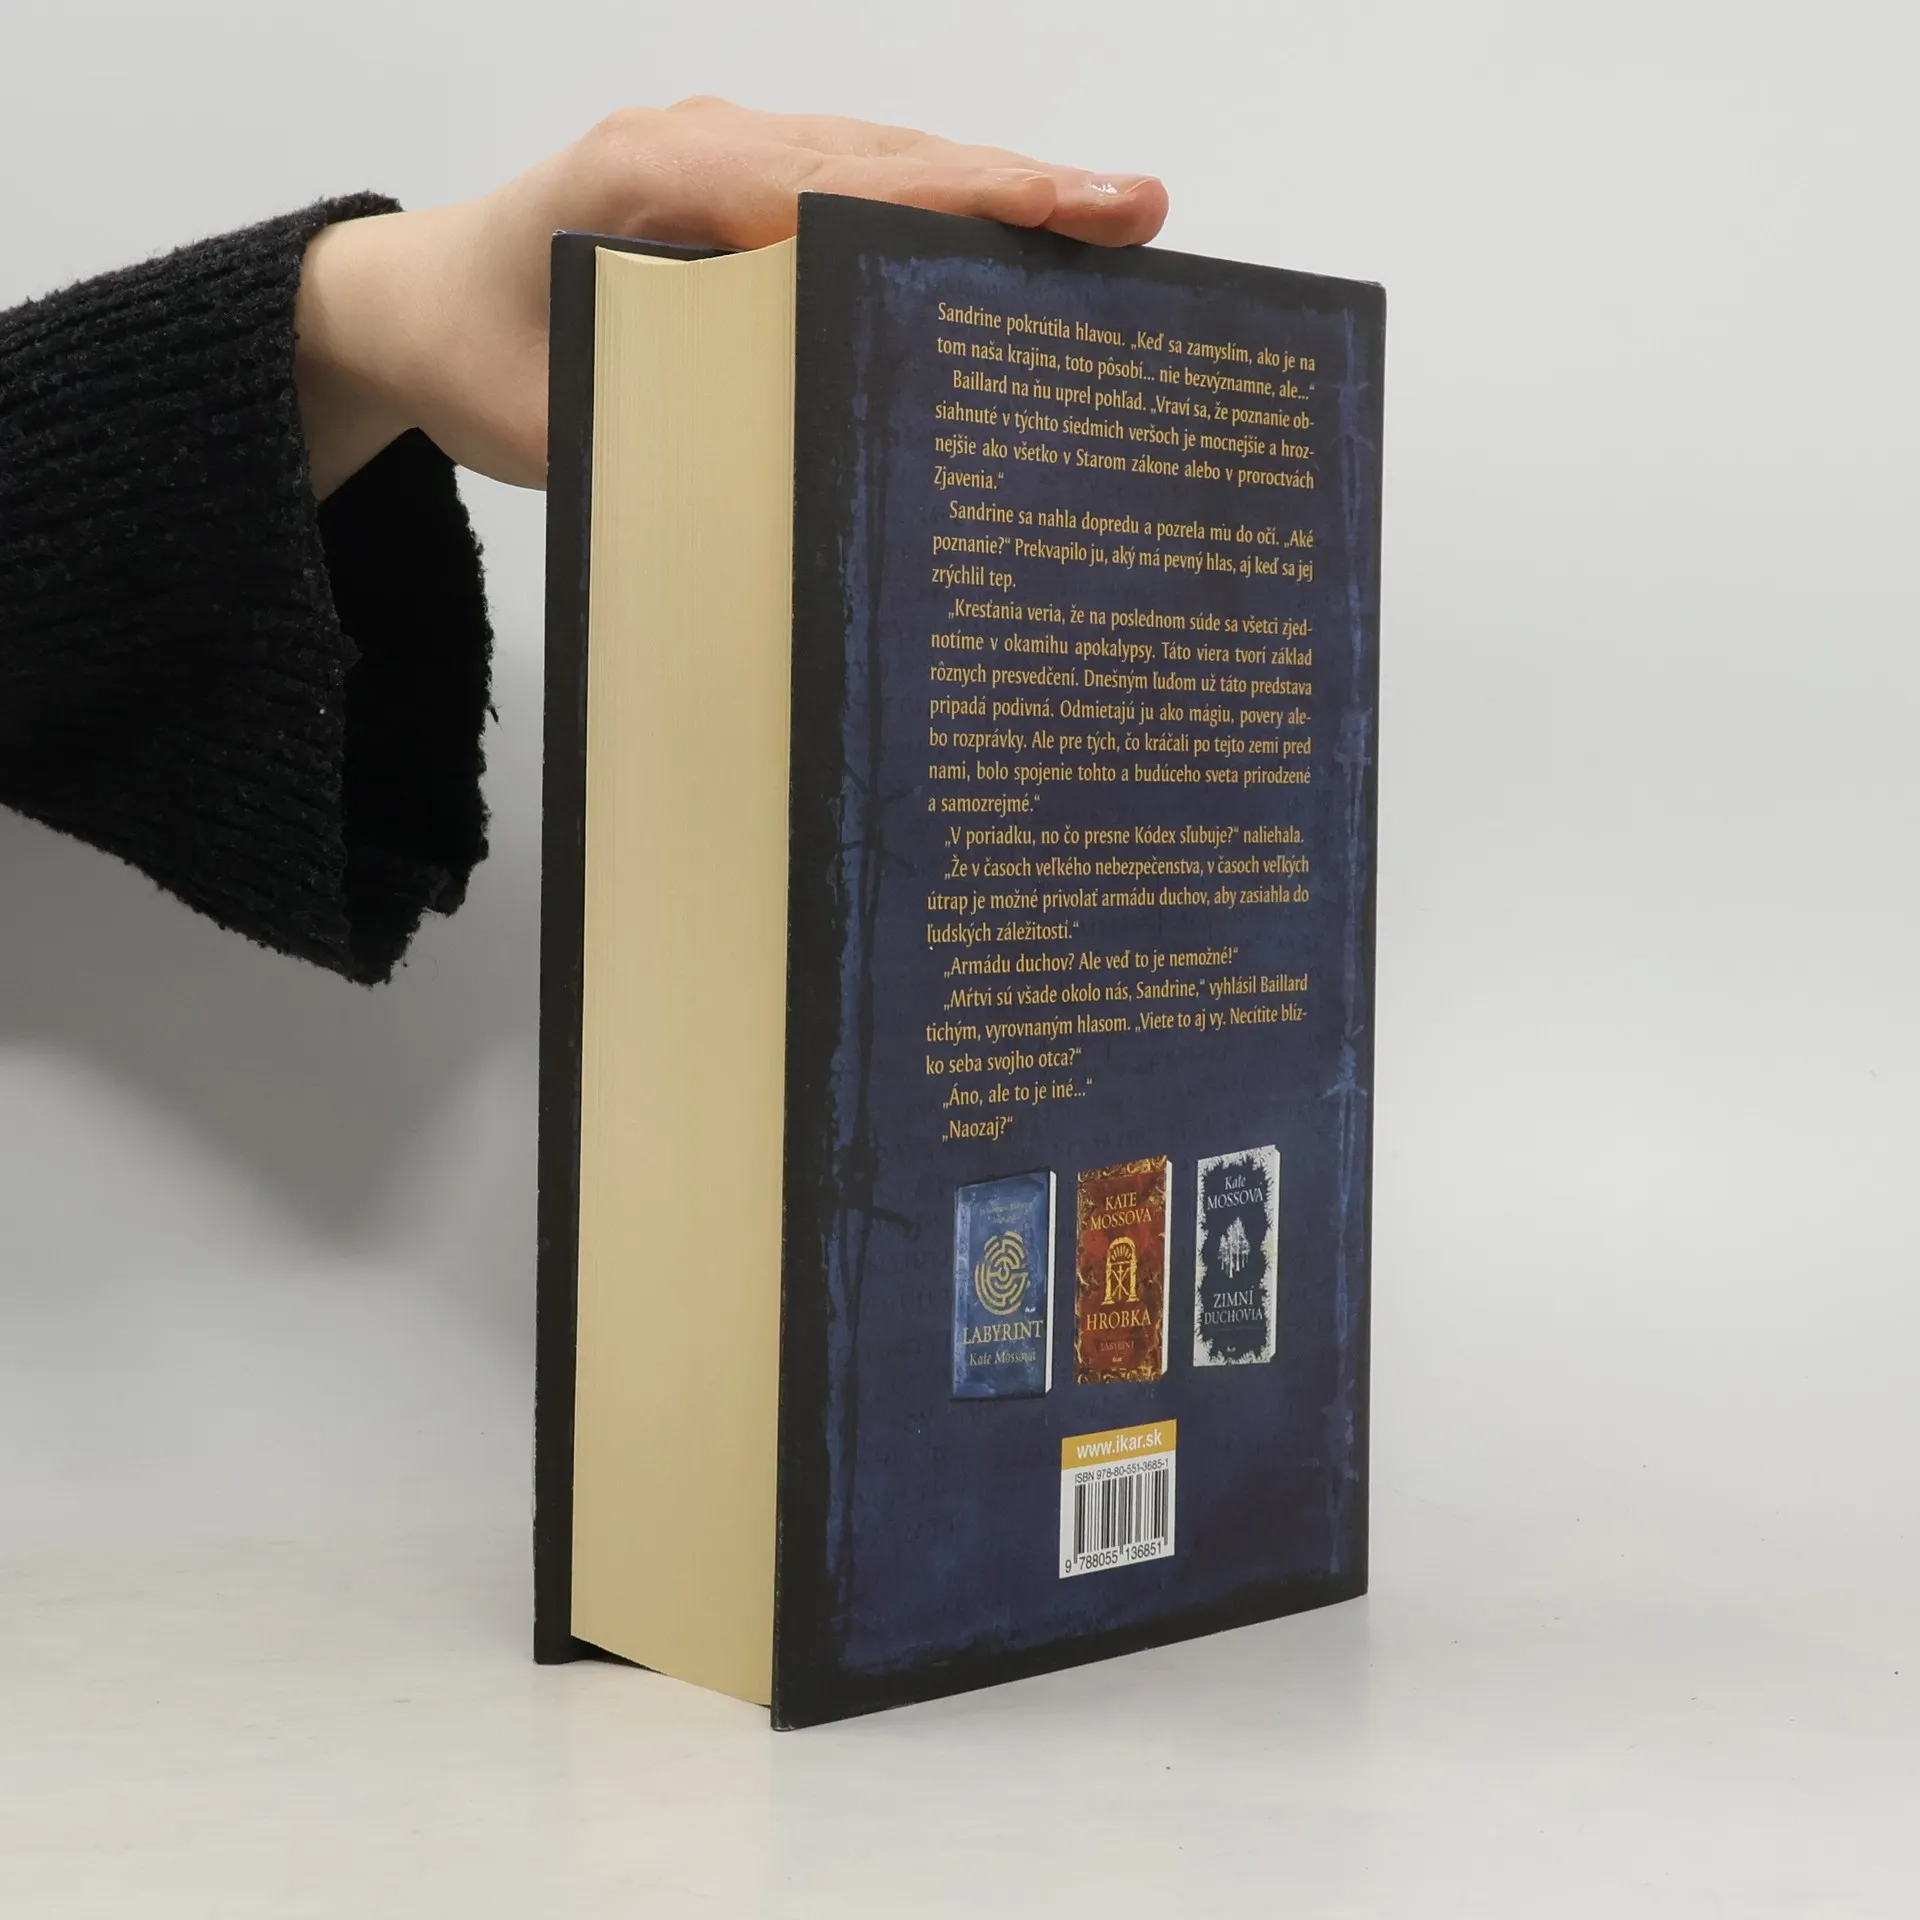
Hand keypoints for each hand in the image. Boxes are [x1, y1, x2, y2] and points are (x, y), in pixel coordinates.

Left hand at [294, 98, 1169, 496]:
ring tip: (1107, 228)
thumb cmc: (474, 354)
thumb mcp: (554, 422)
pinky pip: (849, 188)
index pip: (844, 179)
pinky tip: (1005, 254)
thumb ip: (665, 438)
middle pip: (886, 153)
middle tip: (1138, 213)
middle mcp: (703, 143)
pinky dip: (932, 215)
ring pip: (878, 161)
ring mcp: (722, 156)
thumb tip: (798, 492)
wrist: (410, 303)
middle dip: (1016, 184)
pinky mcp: (734, 189)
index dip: (969, 196)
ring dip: (989, 194)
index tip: (1078, 208)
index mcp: (660, 175)